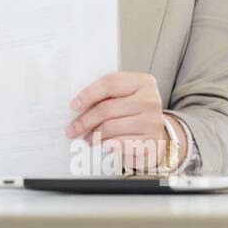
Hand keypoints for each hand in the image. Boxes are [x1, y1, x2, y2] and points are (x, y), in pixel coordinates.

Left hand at [66, 71, 180, 172]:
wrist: (155, 136)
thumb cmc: (132, 113)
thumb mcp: (123, 98)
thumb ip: (105, 95)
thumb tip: (76, 105)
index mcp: (143, 82)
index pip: (110, 83)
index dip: (88, 94)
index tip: (73, 106)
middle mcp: (150, 100)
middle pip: (107, 108)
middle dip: (84, 120)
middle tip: (72, 129)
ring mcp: (153, 122)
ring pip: (111, 127)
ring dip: (93, 135)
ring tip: (87, 139)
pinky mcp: (151, 142)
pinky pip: (119, 143)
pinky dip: (107, 144)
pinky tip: (102, 144)